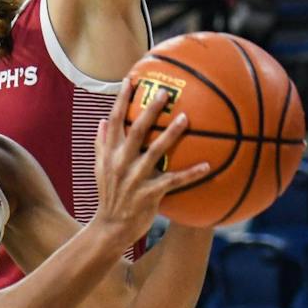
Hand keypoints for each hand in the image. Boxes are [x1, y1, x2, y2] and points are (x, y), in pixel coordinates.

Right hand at [91, 83, 209, 246]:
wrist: (110, 227)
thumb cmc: (108, 195)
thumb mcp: (99, 168)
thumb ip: (100, 144)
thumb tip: (102, 120)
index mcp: (108, 154)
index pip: (114, 121)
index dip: (120, 100)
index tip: (130, 80)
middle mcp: (120, 163)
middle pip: (135, 131)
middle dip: (149, 110)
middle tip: (164, 93)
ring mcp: (134, 179)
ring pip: (155, 151)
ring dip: (171, 134)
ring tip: (185, 118)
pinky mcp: (148, 194)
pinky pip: (173, 181)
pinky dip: (190, 174)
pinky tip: (208, 166)